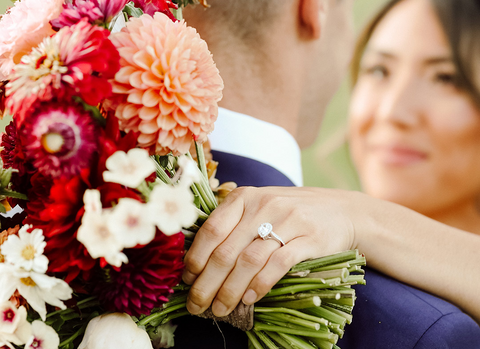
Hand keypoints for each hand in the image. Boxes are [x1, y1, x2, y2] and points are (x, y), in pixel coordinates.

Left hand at [182, 186, 360, 316]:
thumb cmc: (289, 213)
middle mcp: (263, 205)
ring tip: (220, 309)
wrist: (340, 210)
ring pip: (249, 261)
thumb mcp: (259, 207)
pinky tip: (249, 299)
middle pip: (226, 250)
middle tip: (196, 304)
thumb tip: (198, 261)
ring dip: (230, 290)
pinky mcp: (309, 239)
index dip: (195, 257)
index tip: (187, 279)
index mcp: (245, 197)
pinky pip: (278, 265)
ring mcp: (288, 221)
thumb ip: (233, 225)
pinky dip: (260, 285)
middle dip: (206, 283)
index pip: (211, 228)